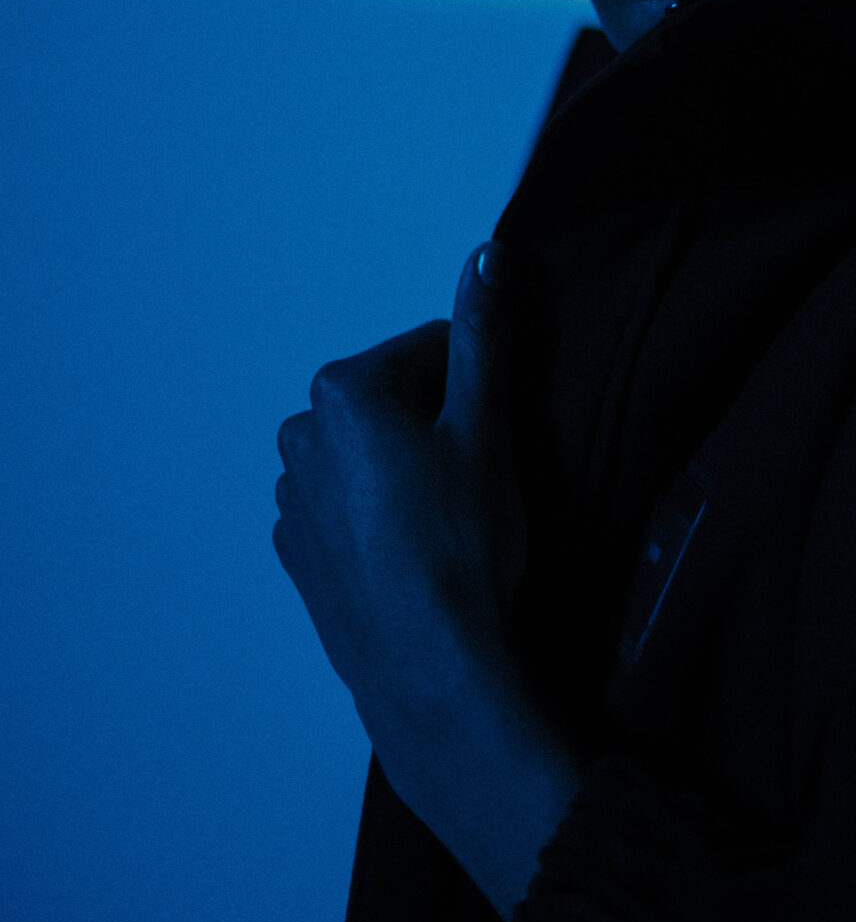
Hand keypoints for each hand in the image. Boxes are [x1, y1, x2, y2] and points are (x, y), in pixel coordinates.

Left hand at [274, 242, 525, 730]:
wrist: (429, 667)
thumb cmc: (463, 545)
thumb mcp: (487, 429)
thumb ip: (484, 335)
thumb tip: (489, 254)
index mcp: (343, 391)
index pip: (431, 350)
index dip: (477, 386)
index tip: (499, 432)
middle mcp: (300, 437)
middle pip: (393, 399)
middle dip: (436, 424)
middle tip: (479, 480)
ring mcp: (291, 500)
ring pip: (368, 454)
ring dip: (405, 469)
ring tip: (450, 523)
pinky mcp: (296, 553)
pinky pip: (347, 507)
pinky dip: (380, 515)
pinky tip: (417, 551)